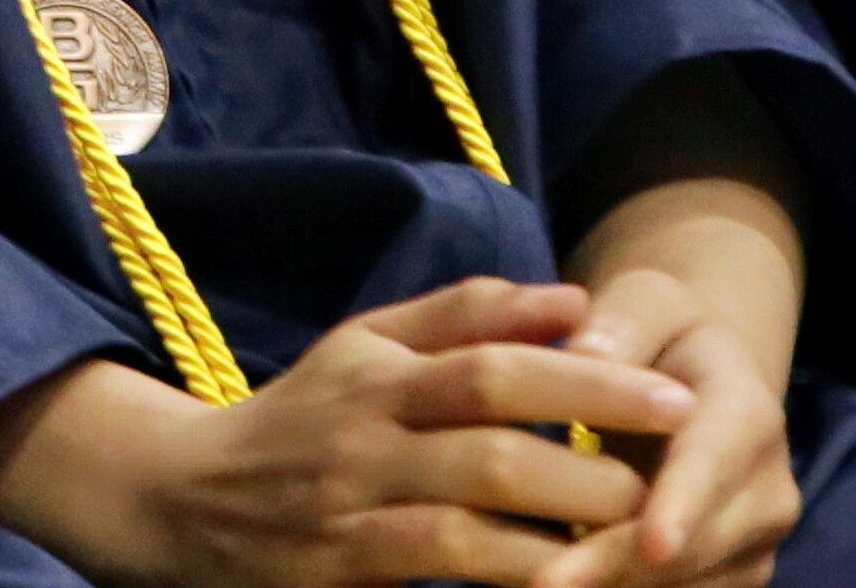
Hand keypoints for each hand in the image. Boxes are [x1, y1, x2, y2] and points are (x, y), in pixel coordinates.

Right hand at [0, 281, 701, 584]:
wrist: (179, 503)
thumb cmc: (298, 418)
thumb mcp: (365, 347)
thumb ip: (464, 317)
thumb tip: (574, 295)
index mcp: (376, 371)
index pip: (491, 362)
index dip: (586, 375)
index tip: (675, 391)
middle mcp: (362, 438)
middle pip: (490, 441)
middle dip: (593, 456)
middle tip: (676, 470)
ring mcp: (348, 514)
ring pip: (467, 524)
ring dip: (561, 530)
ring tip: (636, 532)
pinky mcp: (342, 575)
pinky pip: (435, 577)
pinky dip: (506, 577)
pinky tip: (561, 576)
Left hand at [541, 268, 796, 587]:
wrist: (699, 381)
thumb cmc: (661, 336)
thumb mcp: (645, 301)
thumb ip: (622, 320)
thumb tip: (587, 353)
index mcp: (749, 414)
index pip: (715, 462)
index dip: (684, 503)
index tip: (652, 541)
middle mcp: (768, 491)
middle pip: (697, 543)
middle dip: (621, 566)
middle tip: (546, 584)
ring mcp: (753, 545)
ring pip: (686, 584)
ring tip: (538, 586)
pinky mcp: (728, 578)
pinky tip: (563, 584)